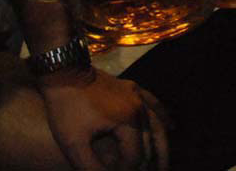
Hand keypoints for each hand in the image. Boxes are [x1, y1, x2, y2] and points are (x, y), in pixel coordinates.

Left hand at [38, 68, 169, 170]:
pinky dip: (164, 117)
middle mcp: (139, 108)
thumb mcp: (73, 143)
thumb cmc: (66, 109)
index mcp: (127, 121)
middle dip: (149, 164)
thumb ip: (90, 167)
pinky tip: (172, 126)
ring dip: (162, 146)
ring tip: (165, 165)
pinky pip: (154, 104)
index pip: (135, 155)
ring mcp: (137, 95)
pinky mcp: (132, 88)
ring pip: (157, 124)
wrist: (63, 73)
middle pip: (150, 142)